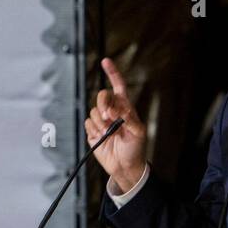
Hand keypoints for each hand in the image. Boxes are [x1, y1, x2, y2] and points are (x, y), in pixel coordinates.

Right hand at [84, 57, 147, 192]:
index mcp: (125, 107)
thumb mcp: (138, 132)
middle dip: (103, 104)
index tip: (105, 61)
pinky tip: (102, 138)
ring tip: (109, 134)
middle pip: (102, 96)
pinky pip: (88, 123)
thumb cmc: (136, 149)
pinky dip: (94, 130)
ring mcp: (102, 121)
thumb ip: (128, 118)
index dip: (112, 73)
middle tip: (109, 117)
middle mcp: (112, 111)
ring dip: (100, 122)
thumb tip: (116, 109)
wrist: (125, 166)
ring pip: (94, 111)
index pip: (118, 86)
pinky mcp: (93, 131)